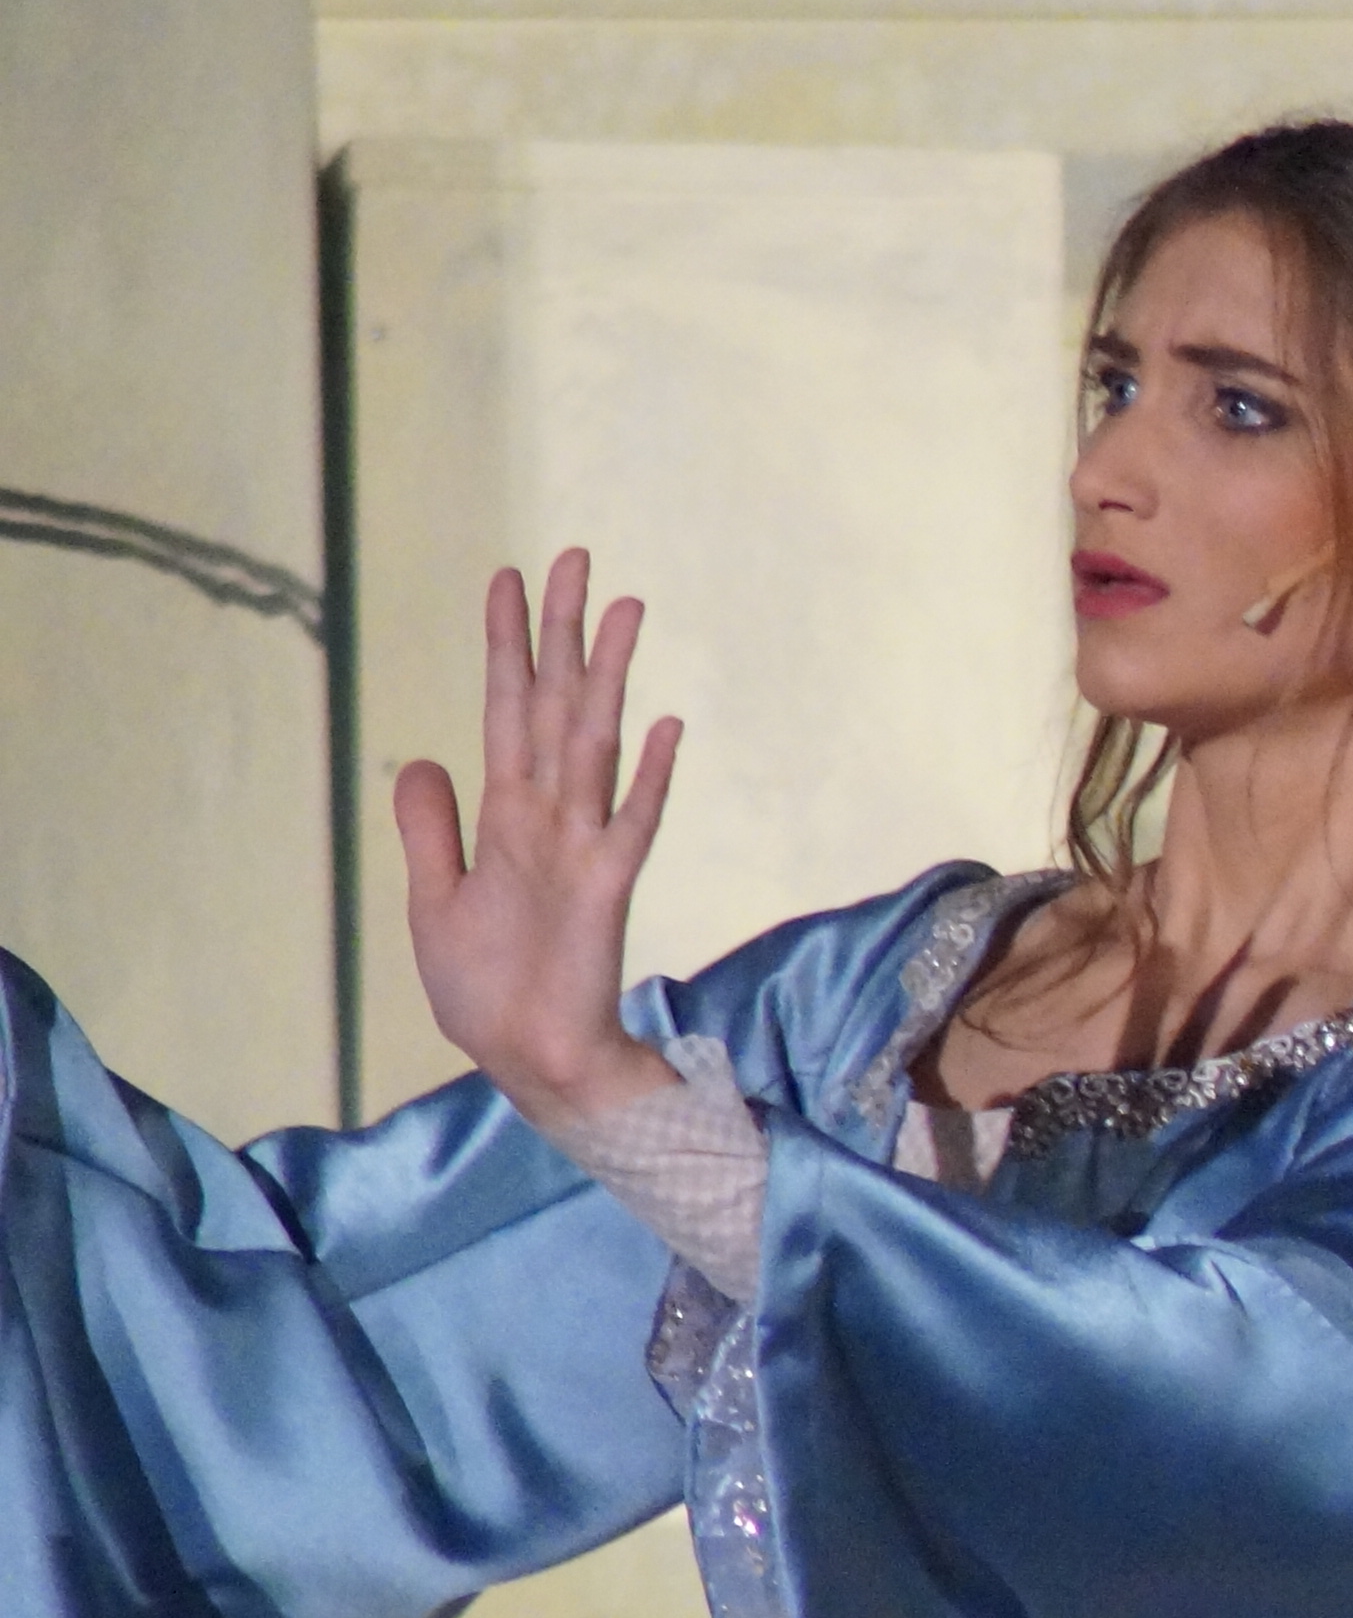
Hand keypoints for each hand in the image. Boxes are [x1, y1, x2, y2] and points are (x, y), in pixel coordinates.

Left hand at [392, 551, 681, 1133]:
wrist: (526, 1059)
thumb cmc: (486, 988)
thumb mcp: (433, 900)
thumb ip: (431, 828)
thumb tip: (423, 757)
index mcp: (506, 815)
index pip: (507, 710)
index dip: (507, 646)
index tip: (509, 578)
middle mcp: (548, 816)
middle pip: (557, 705)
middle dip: (563, 632)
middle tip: (575, 558)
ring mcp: (582, 847)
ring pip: (595, 742)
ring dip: (607, 677)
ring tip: (624, 610)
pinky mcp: (605, 889)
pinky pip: (632, 823)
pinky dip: (649, 778)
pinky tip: (665, 728)